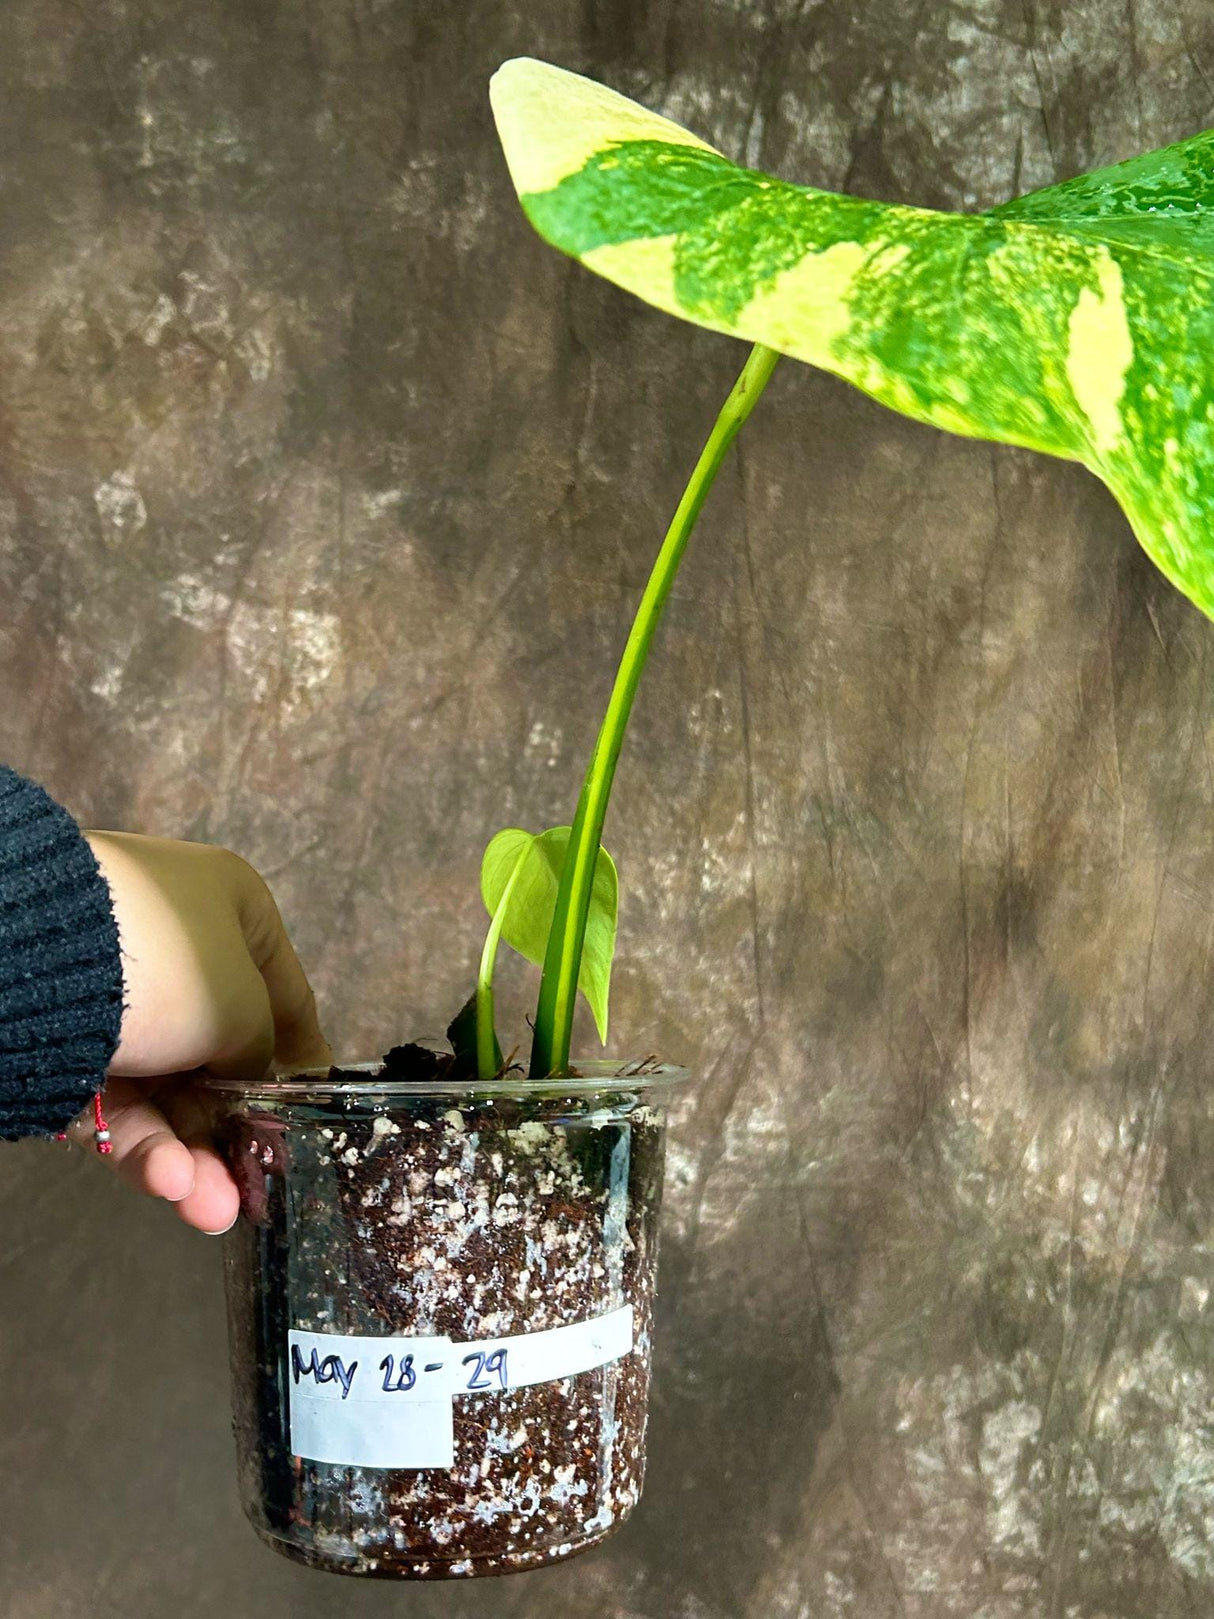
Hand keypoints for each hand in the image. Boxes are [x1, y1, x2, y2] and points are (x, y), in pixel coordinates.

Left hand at [74, 834, 329, 1234]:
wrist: (33, 963)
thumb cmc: (170, 968)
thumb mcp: (243, 1009)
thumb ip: (263, 1051)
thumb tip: (246, 1079)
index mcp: (227, 907)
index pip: (283, 991)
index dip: (303, 1055)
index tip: (320, 1110)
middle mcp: (173, 949)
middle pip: (220, 1053)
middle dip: (237, 1129)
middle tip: (257, 1187)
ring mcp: (114, 998)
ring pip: (166, 1090)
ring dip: (194, 1154)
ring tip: (212, 1210)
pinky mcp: (63, 1044)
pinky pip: (115, 1101)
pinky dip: (143, 1145)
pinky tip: (168, 1183)